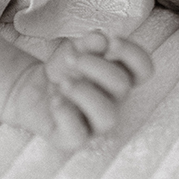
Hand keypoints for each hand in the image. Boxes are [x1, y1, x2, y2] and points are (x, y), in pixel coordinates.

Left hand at [6, 32, 152, 150]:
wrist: (34, 88)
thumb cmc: (66, 67)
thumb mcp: (78, 48)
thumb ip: (91, 42)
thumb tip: (102, 40)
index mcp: (122, 76)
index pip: (144, 69)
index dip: (132, 54)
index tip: (111, 40)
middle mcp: (114, 101)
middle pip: (122, 86)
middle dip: (96, 66)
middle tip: (72, 58)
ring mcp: (95, 123)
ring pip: (108, 116)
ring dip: (85, 93)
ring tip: (63, 82)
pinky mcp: (73, 138)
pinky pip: (79, 136)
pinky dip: (66, 114)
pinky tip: (54, 100)